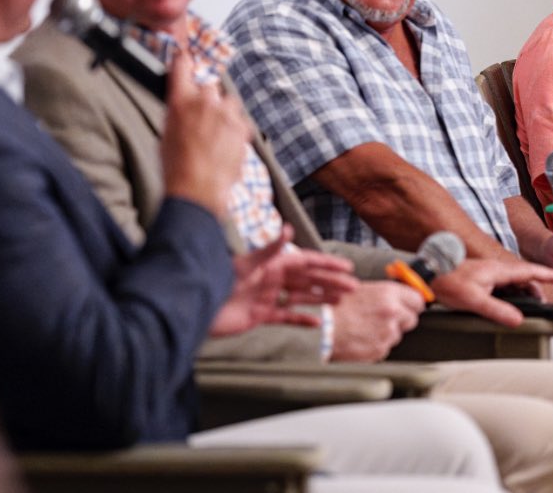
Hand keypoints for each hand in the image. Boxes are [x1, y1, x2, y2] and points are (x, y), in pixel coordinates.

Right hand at [161, 52, 251, 214]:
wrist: (197, 189)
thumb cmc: (176, 167)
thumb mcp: (166, 134)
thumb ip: (177, 114)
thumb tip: (184, 109)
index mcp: (180, 100)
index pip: (182, 66)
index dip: (183, 59)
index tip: (184, 56)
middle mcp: (204, 101)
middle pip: (209, 87)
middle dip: (207, 101)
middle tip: (202, 122)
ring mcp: (226, 113)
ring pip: (228, 103)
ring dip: (224, 114)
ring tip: (216, 137)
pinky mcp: (242, 127)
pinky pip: (240, 121)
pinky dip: (235, 130)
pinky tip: (226, 146)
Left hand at [210, 232, 354, 336]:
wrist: (198, 306)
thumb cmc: (219, 280)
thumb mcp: (246, 264)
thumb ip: (269, 249)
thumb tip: (288, 229)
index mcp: (274, 264)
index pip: (307, 262)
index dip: (328, 264)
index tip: (348, 267)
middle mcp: (274, 279)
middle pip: (309, 280)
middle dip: (331, 282)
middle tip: (354, 287)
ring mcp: (269, 297)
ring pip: (302, 297)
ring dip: (322, 298)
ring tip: (342, 300)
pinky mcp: (261, 315)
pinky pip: (287, 317)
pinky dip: (303, 319)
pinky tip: (318, 324)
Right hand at [330, 281, 424, 361]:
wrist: (321, 328)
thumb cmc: (334, 306)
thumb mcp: (360, 289)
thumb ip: (383, 294)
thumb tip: (395, 297)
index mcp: (388, 294)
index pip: (417, 300)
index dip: (412, 304)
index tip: (409, 306)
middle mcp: (392, 313)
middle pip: (412, 319)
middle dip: (401, 320)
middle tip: (384, 318)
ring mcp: (387, 334)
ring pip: (397, 335)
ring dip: (386, 333)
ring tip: (365, 328)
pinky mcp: (380, 350)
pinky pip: (384, 347)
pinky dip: (376, 344)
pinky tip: (361, 337)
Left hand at [429, 258, 552, 326]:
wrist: (428, 274)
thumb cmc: (447, 281)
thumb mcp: (474, 300)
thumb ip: (497, 310)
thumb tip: (519, 320)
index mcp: (499, 270)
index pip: (531, 271)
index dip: (550, 275)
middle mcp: (496, 270)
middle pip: (525, 279)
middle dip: (538, 292)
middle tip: (545, 308)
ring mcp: (489, 274)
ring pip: (514, 284)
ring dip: (524, 296)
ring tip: (528, 310)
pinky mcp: (482, 280)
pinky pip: (504, 288)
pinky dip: (511, 297)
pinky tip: (508, 308)